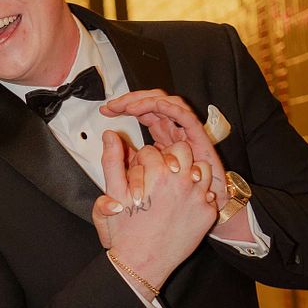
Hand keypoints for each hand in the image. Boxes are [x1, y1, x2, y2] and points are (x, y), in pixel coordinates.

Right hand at [94, 130, 217, 286]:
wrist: (142, 263)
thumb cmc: (125, 231)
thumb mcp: (113, 193)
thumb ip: (113, 160)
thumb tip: (110, 135)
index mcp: (157, 173)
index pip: (153, 151)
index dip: (144, 161)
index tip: (141, 175)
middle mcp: (181, 181)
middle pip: (182, 150)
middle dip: (171, 159)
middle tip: (162, 175)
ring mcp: (197, 196)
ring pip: (201, 167)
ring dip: (189, 174)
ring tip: (176, 188)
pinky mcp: (207, 212)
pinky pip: (208, 193)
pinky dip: (198, 197)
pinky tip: (184, 207)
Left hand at [100, 88, 228, 202]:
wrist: (202, 207)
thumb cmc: (176, 193)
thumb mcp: (145, 173)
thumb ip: (129, 158)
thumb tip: (110, 144)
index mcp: (160, 134)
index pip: (142, 111)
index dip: (124, 107)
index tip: (105, 111)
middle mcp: (173, 129)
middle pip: (153, 102)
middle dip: (132, 100)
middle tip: (113, 106)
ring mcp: (185, 131)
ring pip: (168, 104)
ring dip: (148, 102)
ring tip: (130, 107)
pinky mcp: (198, 138)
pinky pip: (185, 116)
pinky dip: (171, 108)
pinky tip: (156, 106)